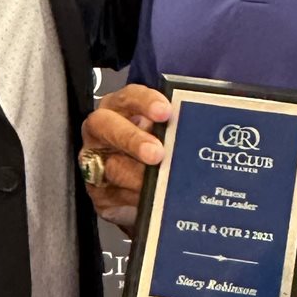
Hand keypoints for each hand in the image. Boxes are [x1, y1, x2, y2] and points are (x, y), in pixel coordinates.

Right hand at [79, 84, 172, 232]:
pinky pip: (111, 194)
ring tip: (157, 185)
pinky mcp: (97, 189)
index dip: (145, 102)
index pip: (129, 96)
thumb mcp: (166, 133)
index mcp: (120, 108)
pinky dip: (132, 198)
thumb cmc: (156, 148)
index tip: (165, 112)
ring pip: (110, 166)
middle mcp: (103, 130)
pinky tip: (147, 200)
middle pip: (107, 126)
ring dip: (136, 176)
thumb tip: (200, 129)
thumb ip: (175, 128)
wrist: (139, 185)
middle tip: (156, 153)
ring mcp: (95, 160)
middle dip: (132, 139)